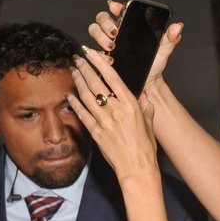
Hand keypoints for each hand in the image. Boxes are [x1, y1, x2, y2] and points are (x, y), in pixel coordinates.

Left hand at [68, 47, 159, 183]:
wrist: (137, 168)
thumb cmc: (146, 147)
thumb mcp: (149, 123)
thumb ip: (145, 107)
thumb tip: (144, 95)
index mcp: (131, 105)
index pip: (112, 77)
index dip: (100, 62)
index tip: (91, 52)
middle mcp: (116, 110)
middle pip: (96, 83)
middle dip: (85, 69)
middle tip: (77, 59)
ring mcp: (103, 121)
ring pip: (86, 96)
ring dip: (78, 82)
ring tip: (73, 71)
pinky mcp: (95, 132)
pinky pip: (81, 113)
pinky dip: (75, 102)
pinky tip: (70, 95)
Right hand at [88, 0, 183, 90]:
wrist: (148, 83)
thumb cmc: (155, 64)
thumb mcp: (164, 50)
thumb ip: (170, 38)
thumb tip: (178, 26)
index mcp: (130, 26)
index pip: (118, 10)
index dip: (115, 6)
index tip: (116, 8)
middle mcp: (116, 32)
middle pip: (102, 17)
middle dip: (105, 22)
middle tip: (115, 32)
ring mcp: (107, 43)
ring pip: (94, 30)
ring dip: (100, 36)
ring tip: (112, 46)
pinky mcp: (102, 56)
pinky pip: (93, 50)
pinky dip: (99, 53)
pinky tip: (110, 59)